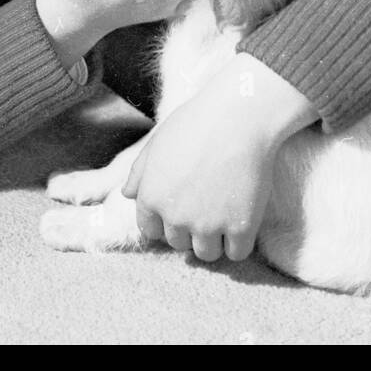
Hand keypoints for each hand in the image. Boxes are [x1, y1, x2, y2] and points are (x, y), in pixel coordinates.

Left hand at [120, 53, 318, 261]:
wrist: (238, 116)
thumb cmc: (196, 123)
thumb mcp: (158, 142)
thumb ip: (140, 172)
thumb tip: (127, 194)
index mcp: (150, 198)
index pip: (151, 231)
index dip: (166, 220)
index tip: (183, 206)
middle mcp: (175, 217)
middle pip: (179, 243)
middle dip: (190, 228)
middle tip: (207, 203)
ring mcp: (208, 225)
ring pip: (207, 254)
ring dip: (214, 240)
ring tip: (225, 212)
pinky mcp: (240, 228)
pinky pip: (237, 253)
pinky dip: (240, 241)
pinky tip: (243, 218)